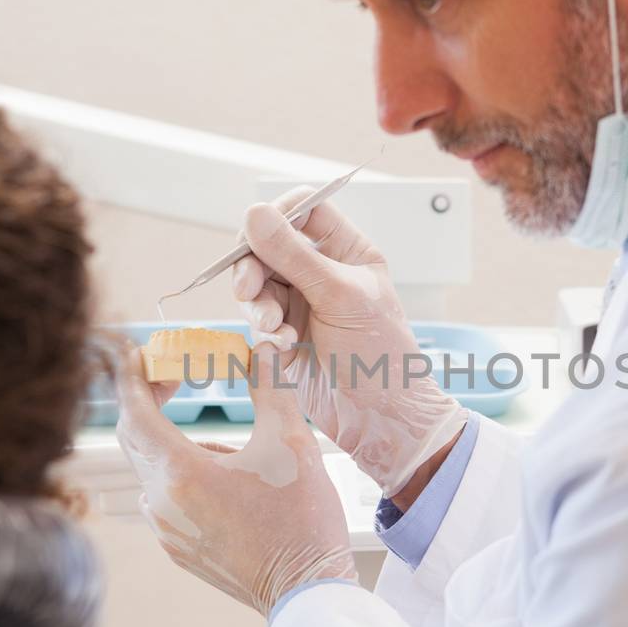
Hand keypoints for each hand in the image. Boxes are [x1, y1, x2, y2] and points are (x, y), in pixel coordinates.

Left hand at [114, 341, 356, 616]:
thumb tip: (265, 348)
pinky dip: (182, 478)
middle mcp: (162, 503)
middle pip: (135, 439)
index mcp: (182, 473)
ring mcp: (166, 531)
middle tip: (173, 379)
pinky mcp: (177, 549)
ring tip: (229, 446)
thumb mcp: (292, 441)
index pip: (134, 412)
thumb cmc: (302, 517)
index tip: (136, 354)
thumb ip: (270, 387)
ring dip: (174, 445)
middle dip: (149, 403)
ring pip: (153, 470)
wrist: (307, 589)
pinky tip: (225, 480)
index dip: (131, 378)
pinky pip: (164, 500)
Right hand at [230, 188, 467, 498]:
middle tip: (247, 289)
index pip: (304, 209)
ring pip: (257, 283)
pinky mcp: (284, 333)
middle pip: (269, 245)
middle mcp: (322, 271)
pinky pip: (257, 318)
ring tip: (273, 327)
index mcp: (347, 251)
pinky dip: (265, 330)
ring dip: (257, 303)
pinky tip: (284, 348)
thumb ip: (294, 255)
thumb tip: (255, 213)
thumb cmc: (380, 354)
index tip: (258, 232)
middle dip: (253, 266)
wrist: (379, 416)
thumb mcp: (339, 296)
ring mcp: (301, 302)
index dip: (277, 215)